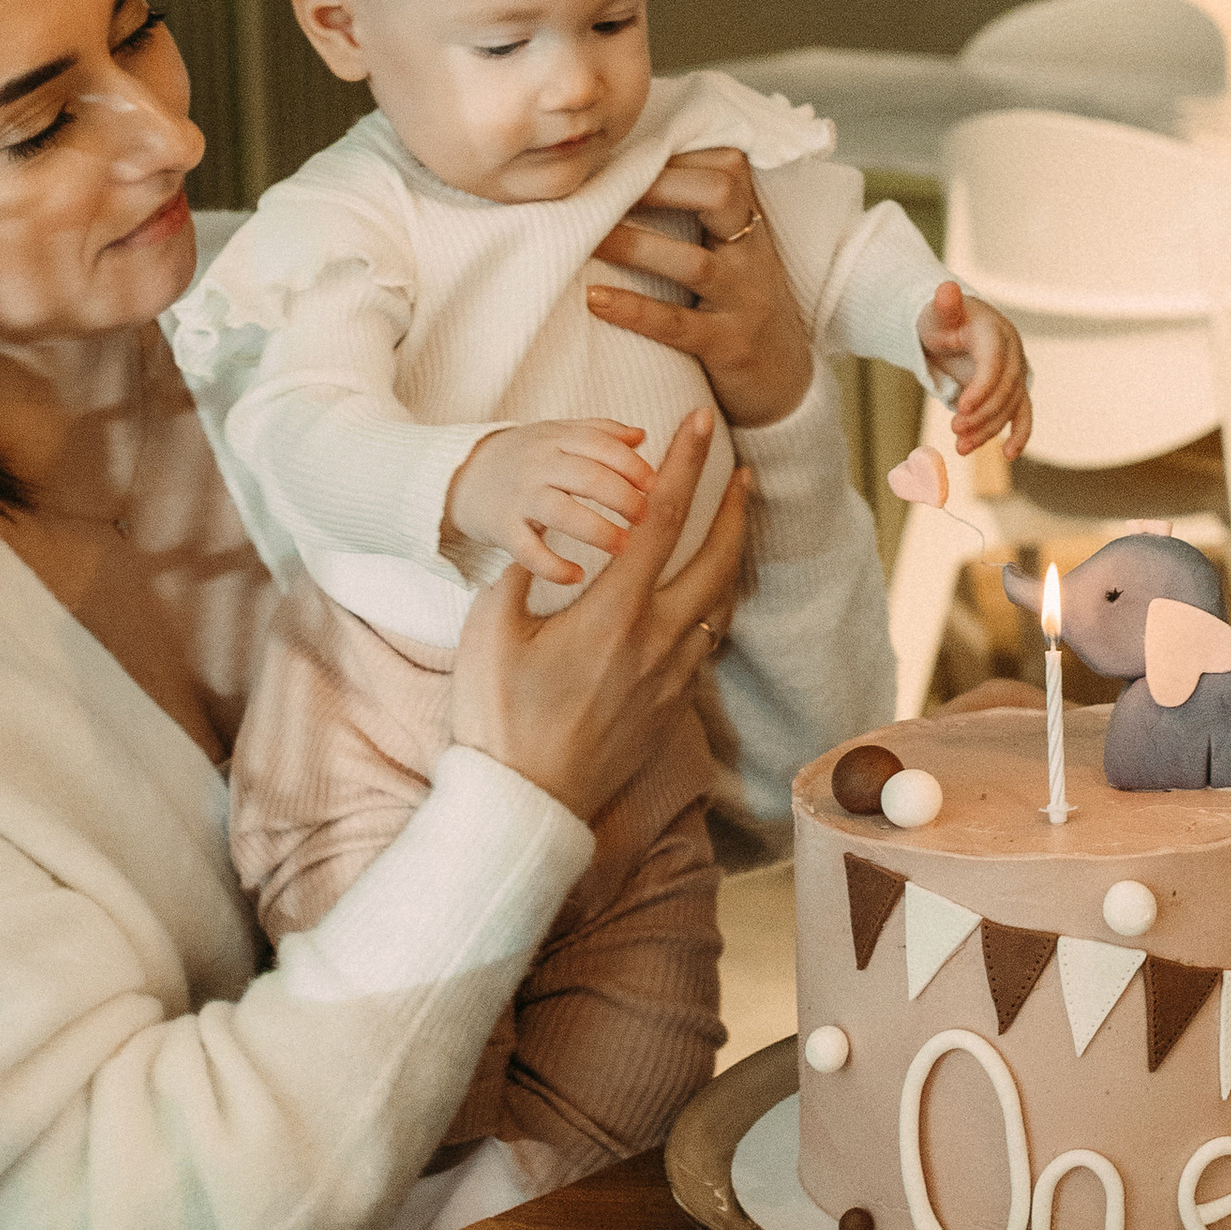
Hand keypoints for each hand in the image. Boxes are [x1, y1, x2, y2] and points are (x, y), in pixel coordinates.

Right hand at [444, 416, 651, 586]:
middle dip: (622, 497)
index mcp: (555, 437)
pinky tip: (577, 575)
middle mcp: (537, 463)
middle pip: (587, 476)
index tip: (654, 484)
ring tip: (623, 545)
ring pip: (561, 512)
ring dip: (597, 530)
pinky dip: (553, 567)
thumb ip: (599, 432)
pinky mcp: (500, 529)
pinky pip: (527, 550)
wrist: (460, 475)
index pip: (600, 444)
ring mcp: (517, 496)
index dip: (631, 464)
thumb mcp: (557, 434)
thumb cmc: (525, 456)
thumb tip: (641, 436)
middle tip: (642, 516)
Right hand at [449, 408, 745, 826]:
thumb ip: (519, 576)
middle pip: (716, 558)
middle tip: (742, 468)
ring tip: (732, 524)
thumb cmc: (498, 719)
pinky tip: (703, 596)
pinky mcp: (669, 708)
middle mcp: (656, 641)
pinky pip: (705, 643)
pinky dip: (712, 606)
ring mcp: (669, 678)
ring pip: (719, 603)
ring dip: (729, 556)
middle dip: (733, 507)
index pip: (661, 519)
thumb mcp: (488, 632)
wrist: (524, 806)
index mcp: (614, 613)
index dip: (685, 463)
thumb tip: (539, 545)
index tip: (701, 423)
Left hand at [587, 147, 813, 430]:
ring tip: (585, 238)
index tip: (624, 160)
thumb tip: (627, 177)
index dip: (674, 157)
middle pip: (721, 194)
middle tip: (602, 189)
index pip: (727, 167)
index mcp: (752, 226)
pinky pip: (678, 324)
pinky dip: (634, 310)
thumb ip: (700, 216)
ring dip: (634, 246)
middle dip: (658, 185)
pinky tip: (595, 298)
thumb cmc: (742, 308)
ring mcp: (746, 302)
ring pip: (694, 262)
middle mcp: (753, 256)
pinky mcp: (730, 347)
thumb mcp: (735, 254)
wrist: (786, 382)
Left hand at [920, 279, 1031, 459]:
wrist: (953, 330)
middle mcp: (1013, 353)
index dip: (982, 387)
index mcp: (995, 332)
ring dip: (989, 429)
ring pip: (1010, 407)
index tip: (962, 408)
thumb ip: (944, 305)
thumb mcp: (938, 313)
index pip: (994, 363)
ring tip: (961, 447)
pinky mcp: (1014, 391)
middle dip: (981, 413)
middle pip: (1004, 390)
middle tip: (954, 428)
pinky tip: (1008, 454)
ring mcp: (1017, 373)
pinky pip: (1022, 414)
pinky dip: (1019, 435)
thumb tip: (946, 289)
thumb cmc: (943, 320)